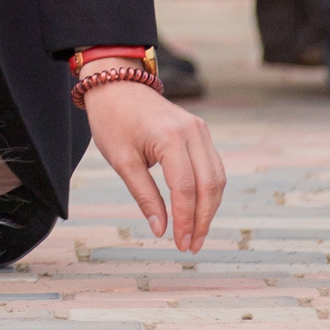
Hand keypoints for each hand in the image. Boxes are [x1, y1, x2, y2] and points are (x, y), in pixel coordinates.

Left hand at [82, 73, 225, 251]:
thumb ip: (144, 196)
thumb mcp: (122, 160)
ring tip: (196, 235)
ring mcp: (200, 130)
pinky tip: (198, 210)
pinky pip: (212, 167)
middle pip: (209, 186)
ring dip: (209, 209)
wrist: (116, 83)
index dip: (185, 220)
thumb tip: (161, 229)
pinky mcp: (200, 131)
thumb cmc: (113, 119)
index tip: (181, 244)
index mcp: (171, 138)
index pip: (185, 189)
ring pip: (216, 178)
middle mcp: (193, 132)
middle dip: (203, 220)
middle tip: (191, 246)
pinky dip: (208, 191)